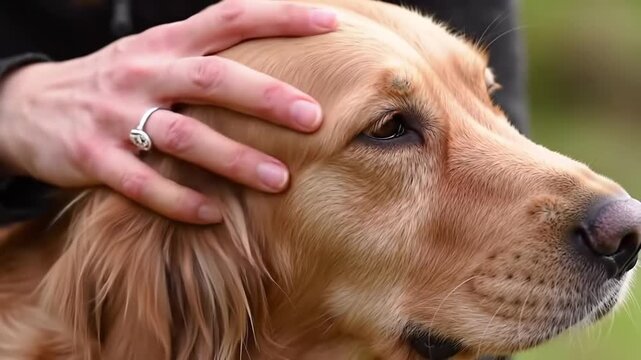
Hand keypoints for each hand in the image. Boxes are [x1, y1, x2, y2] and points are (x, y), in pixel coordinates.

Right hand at [0, 0, 336, 223]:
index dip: (279, 16)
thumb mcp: (155, 56)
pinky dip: (180, 201)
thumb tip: (277, 66)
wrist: (29, 105)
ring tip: (279, 180)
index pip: (228, 17)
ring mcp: (116, 115)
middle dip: (266, 97)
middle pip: (213, 79)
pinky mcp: (92, 158)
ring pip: (183, 137)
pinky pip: (142, 184)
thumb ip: (206, 59)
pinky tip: (215, 215)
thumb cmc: (117, 82)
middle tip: (314, 119)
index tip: (330, 24)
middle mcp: (145, 73)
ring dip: (234, 159)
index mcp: (166, 44)